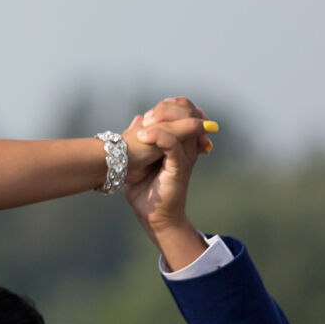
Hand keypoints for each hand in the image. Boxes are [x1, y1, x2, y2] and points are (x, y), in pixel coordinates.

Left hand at [123, 107, 209, 269]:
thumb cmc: (145, 192)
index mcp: (178, 143)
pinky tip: (143, 136)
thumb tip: (137, 117)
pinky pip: (173, 146)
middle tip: (148, 119)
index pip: (183, 111)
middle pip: (187, 112)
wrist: (153, 217)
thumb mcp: (138, 160)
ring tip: (144, 125)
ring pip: (183, 126)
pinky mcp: (179, 168)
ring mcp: (185, 157)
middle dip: (167, 109)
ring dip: (163, 120)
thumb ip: (138, 139)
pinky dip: (160, 137)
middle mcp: (186, 147)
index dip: (168, 106)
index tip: (148, 116)